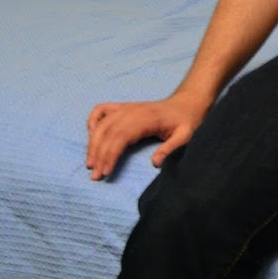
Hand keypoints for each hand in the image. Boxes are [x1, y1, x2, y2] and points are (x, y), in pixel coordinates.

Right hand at [86, 92, 209, 181]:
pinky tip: (91, 136)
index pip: (121, 136)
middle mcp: (132, 111)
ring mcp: (126, 108)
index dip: (110, 154)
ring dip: (93, 143)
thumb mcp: (186, 135)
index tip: (105, 172)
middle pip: (107, 132)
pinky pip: (101, 110)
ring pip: (102, 124)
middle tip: (95, 175)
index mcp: (146, 118)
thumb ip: (171, 148)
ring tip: (90, 164)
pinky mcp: (123, 107)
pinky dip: (92, 121)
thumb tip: (154, 163)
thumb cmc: (187, 121)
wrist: (187, 103)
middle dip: (98, 154)